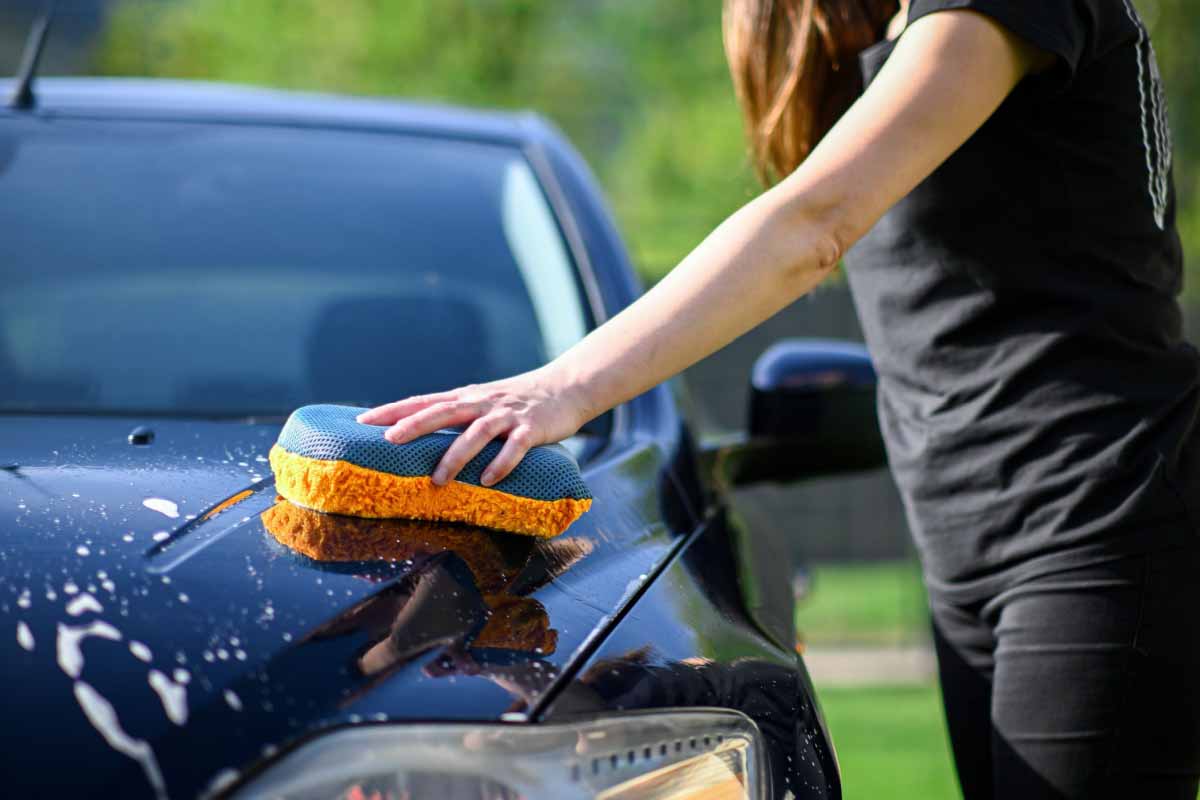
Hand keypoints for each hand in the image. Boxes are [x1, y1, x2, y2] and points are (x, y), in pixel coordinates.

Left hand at [356, 365, 590, 486]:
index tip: (363, 421)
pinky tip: (488, 481)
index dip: (394, 410)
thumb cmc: (520, 401)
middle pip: (444, 411)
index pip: (424, 401)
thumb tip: (419, 435)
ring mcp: (508, 415)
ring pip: (477, 433)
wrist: (567, 387)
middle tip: (389, 441)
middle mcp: (482, 403)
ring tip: (438, 479)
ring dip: (456, 456)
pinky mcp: (533, 428)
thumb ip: (457, 415)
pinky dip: (501, 463)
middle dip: (415, 425)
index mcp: (467, 397)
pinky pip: (515, 447)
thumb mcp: (484, 402)